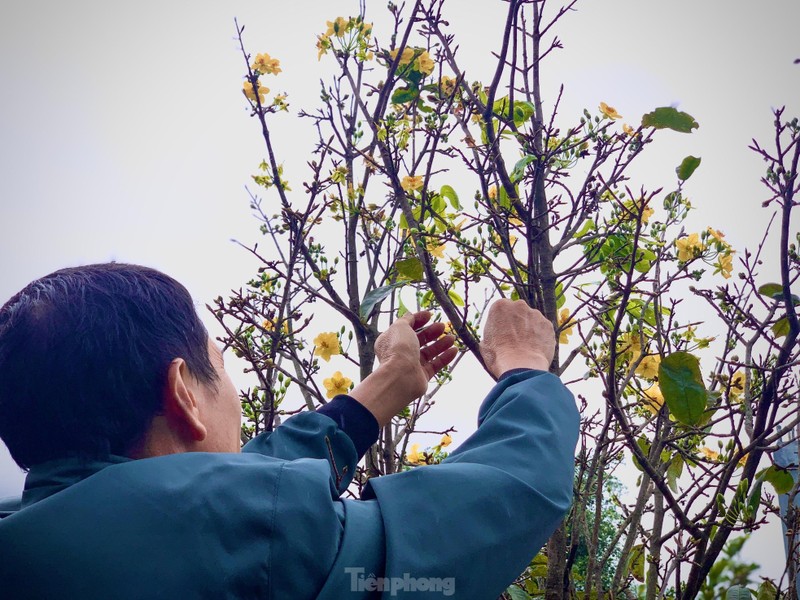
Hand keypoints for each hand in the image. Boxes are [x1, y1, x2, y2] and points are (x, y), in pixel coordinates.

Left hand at [350, 312, 456, 426]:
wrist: (401, 376)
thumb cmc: (399, 348)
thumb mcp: (400, 327)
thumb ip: (407, 319)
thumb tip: (410, 314)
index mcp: (392, 339)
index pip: (406, 327)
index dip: (418, 320)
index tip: (430, 315)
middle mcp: (400, 352)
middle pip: (419, 340)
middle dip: (431, 332)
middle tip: (443, 326)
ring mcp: (411, 364)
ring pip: (429, 352)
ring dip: (441, 344)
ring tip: (452, 337)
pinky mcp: (422, 376)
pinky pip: (435, 364)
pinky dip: (445, 357)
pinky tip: (454, 350)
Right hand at [480, 299, 553, 377]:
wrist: (521, 367)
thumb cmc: (499, 356)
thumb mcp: (485, 343)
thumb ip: (491, 333)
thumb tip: (494, 337)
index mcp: (500, 306)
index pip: (501, 309)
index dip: (501, 321)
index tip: (502, 332)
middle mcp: (519, 305)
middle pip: (518, 311)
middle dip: (516, 322)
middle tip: (514, 339)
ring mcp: (535, 314)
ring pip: (532, 319)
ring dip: (529, 329)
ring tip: (526, 346)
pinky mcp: (548, 325)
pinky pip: (543, 329)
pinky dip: (540, 336)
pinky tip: (535, 348)